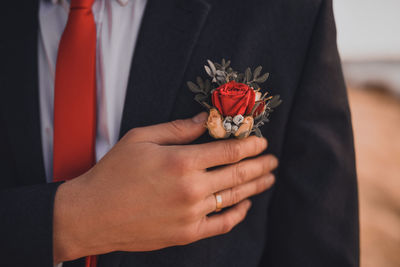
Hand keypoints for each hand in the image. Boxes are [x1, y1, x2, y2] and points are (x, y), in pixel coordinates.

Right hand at [53, 112, 277, 262]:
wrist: (93, 214)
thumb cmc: (113, 173)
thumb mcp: (141, 139)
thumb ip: (178, 129)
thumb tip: (204, 118)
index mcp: (182, 162)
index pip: (230, 151)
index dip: (250, 145)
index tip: (262, 142)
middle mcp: (192, 189)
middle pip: (239, 175)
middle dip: (260, 165)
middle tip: (273, 160)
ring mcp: (191, 214)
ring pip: (234, 198)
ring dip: (255, 187)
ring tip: (268, 179)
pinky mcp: (186, 233)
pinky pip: (222, 224)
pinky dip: (238, 214)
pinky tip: (245, 205)